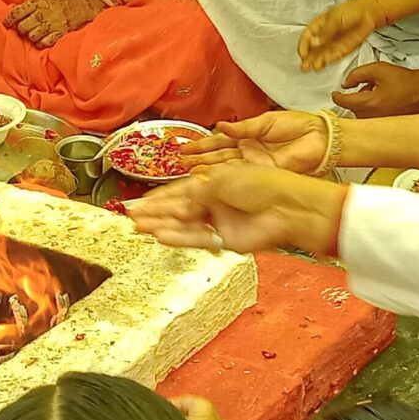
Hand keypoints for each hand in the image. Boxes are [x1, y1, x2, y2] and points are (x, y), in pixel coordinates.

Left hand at [6, 0, 106, 47]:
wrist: (83, 4)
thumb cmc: (61, 1)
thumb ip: (30, 5)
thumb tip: (14, 12)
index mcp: (37, 2)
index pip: (16, 13)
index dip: (9, 20)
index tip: (7, 24)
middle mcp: (42, 13)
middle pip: (22, 27)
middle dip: (22, 29)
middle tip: (26, 28)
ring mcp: (51, 24)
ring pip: (31, 37)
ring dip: (32, 37)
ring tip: (36, 33)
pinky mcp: (59, 34)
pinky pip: (43, 43)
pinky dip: (41, 43)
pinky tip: (43, 39)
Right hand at [124, 163, 349, 257]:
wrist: (288, 206)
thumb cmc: (262, 184)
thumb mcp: (222, 179)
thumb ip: (196, 192)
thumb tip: (177, 200)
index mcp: (216, 181)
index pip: (181, 189)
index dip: (160, 196)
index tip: (139, 202)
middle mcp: (216, 202)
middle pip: (179, 208)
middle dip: (155, 212)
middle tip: (130, 217)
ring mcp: (221, 221)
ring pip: (185, 224)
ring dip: (162, 225)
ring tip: (138, 227)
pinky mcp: (226, 240)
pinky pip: (198, 239)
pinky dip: (179, 238)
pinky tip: (160, 236)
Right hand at [181, 111, 330, 174]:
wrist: (320, 140)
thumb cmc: (299, 127)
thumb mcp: (267, 121)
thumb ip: (243, 127)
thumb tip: (221, 126)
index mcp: (247, 137)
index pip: (218, 142)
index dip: (201, 145)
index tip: (184, 148)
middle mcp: (247, 153)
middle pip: (217, 159)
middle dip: (197, 161)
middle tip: (179, 165)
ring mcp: (253, 167)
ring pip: (224, 171)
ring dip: (205, 174)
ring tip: (187, 175)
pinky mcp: (262, 177)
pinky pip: (239, 181)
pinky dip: (224, 182)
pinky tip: (207, 185)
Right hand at [297, 0, 385, 71]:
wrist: (367, 14)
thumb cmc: (350, 10)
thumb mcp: (334, 18)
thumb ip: (325, 32)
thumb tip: (315, 42)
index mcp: (318, 26)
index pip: (306, 38)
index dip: (303, 46)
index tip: (302, 53)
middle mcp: (324, 37)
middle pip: (312, 49)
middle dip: (307, 58)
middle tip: (304, 66)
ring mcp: (332, 44)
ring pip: (321, 55)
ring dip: (316, 62)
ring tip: (312, 67)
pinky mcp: (341, 50)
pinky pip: (332, 58)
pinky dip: (327, 61)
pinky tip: (322, 64)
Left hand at [333, 62, 418, 117]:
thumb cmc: (404, 81)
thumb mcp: (377, 69)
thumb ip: (356, 74)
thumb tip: (345, 83)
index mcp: (369, 103)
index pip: (343, 102)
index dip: (337, 96)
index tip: (335, 93)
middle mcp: (372, 117)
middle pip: (352, 108)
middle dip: (356, 96)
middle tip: (368, 85)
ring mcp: (378, 123)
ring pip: (360, 113)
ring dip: (363, 102)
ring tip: (378, 91)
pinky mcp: (384, 125)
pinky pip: (370, 118)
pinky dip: (371, 109)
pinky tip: (382, 100)